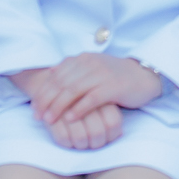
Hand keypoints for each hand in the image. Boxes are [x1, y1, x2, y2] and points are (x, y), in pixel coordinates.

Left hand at [12, 54, 163, 136]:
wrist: (143, 77)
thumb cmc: (115, 76)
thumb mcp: (92, 68)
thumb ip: (72, 69)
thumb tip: (50, 72)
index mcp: (82, 59)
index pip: (55, 76)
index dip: (42, 92)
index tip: (34, 108)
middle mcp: (90, 64)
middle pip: (60, 83)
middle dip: (46, 101)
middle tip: (38, 116)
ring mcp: (101, 75)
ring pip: (72, 91)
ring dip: (58, 107)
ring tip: (50, 120)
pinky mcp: (113, 87)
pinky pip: (91, 99)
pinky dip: (78, 109)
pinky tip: (70, 119)